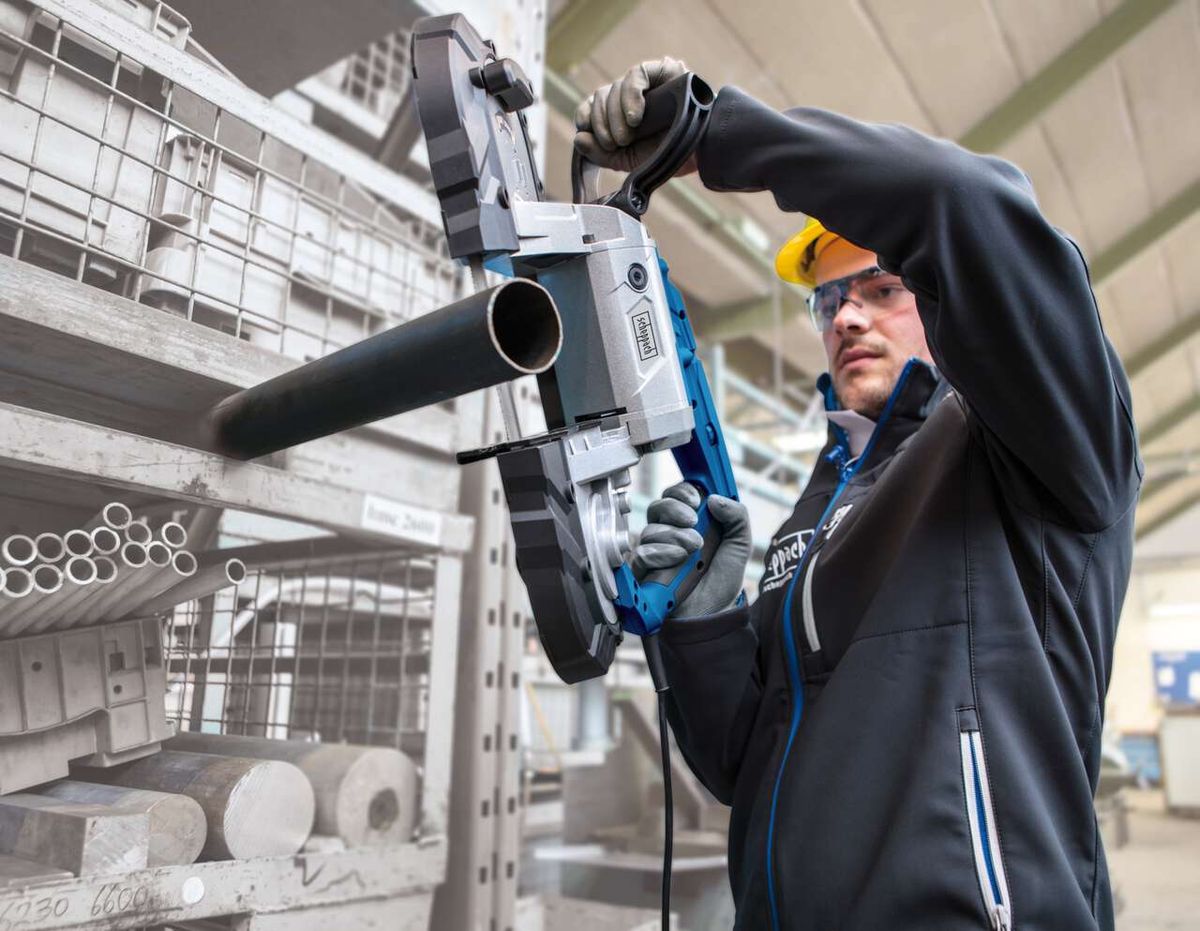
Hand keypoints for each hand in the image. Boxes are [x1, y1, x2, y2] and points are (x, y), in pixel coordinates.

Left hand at [573, 57, 697, 174]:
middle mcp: (633, 94)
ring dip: (615, 115)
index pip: (594, 103)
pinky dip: (630, 97)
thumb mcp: (628, 161)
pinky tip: (636, 116)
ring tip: (628, 136)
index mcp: (623, 112)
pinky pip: (635, 74)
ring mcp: (648, 81)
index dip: (586, 114)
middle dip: (602, 123)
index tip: (585, 129)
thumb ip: (600, 153)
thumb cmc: (668, 156)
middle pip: (601, 95)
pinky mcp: (663, 69)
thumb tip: (578, 138)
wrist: (700, 153)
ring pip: (614, 87)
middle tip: (616, 142)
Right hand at [633, 482, 750, 617]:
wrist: (715, 612)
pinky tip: (676, 558)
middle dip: (674, 509)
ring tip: (692, 549)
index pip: (675, 496)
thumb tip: (715, 497)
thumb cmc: (723, 579)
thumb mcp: (740, 544)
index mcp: (688, 522)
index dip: (682, 492)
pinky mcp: (644, 573)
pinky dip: (658, 553)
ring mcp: (654, 552)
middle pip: (657, 507)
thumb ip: (736, 516)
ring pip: (649, 530)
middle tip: (693, 521)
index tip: (697, 500)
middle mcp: (668, 534)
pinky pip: (640, 554)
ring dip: (672, 535)